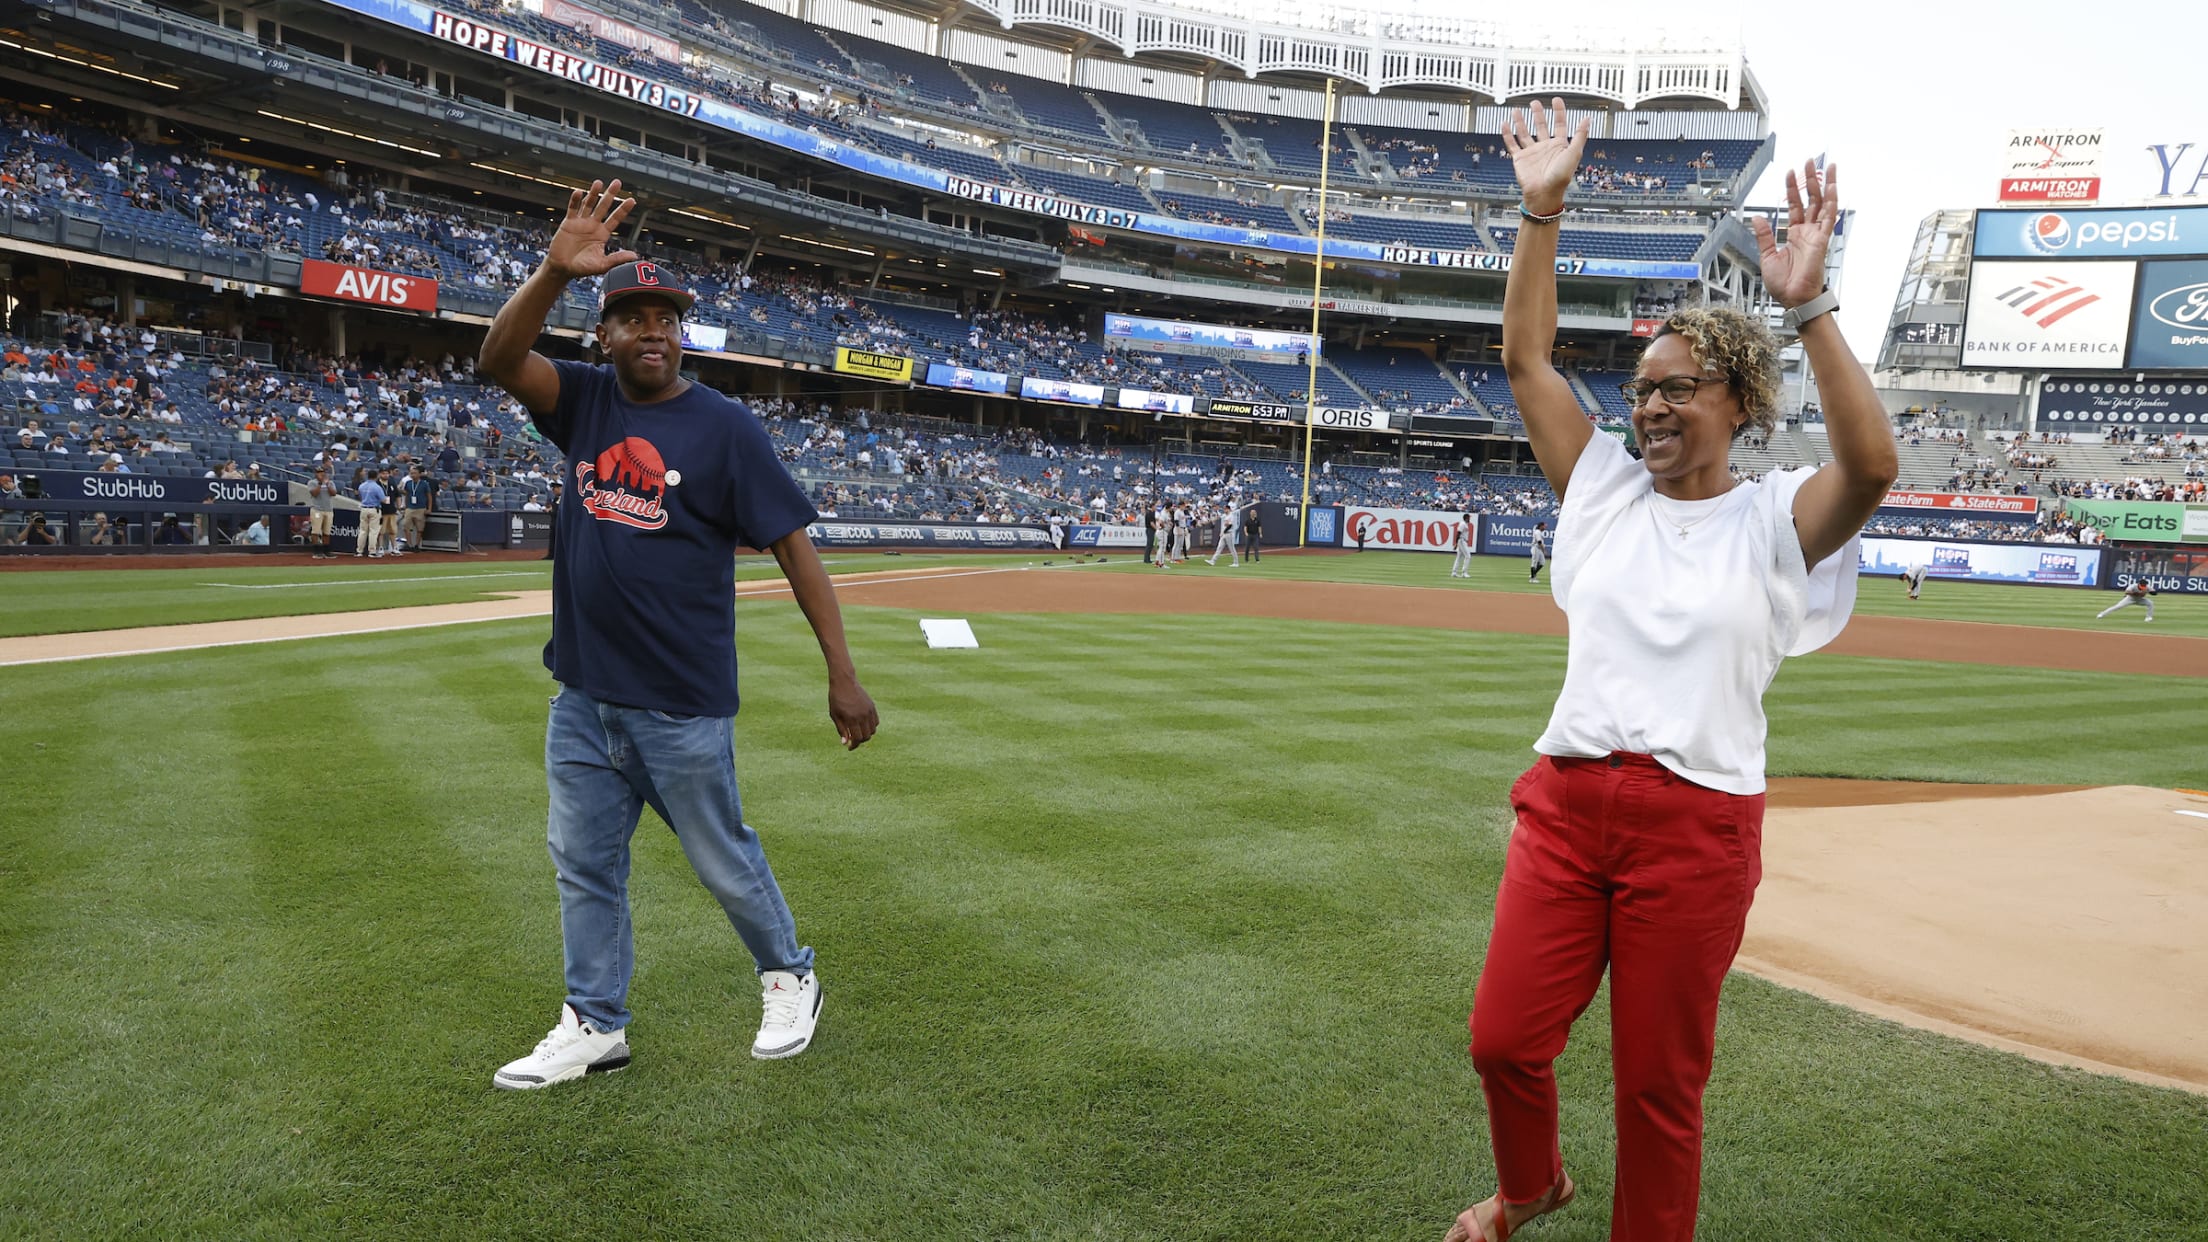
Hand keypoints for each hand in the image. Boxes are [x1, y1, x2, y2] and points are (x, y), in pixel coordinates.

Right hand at [541, 180, 638, 280]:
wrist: (562, 268)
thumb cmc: (582, 268)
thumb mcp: (601, 265)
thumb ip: (617, 259)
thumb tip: (635, 256)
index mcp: (602, 234)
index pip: (615, 219)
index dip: (623, 209)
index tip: (632, 200)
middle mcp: (593, 225)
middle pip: (604, 207)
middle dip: (610, 195)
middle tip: (618, 182)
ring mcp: (581, 222)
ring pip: (588, 204)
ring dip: (593, 193)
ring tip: (599, 183)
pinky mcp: (568, 223)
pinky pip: (572, 209)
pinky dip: (575, 200)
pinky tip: (579, 192)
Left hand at [829, 677, 877, 750]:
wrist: (844, 682)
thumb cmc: (836, 699)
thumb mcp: (835, 715)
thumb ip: (841, 730)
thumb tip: (846, 743)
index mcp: (851, 719)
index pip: (857, 739)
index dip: (854, 745)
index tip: (849, 747)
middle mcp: (862, 716)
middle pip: (866, 736)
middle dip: (860, 741)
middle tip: (853, 740)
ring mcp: (869, 711)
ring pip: (872, 730)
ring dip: (866, 734)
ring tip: (858, 732)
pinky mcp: (872, 707)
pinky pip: (875, 722)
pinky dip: (871, 726)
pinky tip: (863, 725)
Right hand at [1501, 97, 1588, 215]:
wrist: (1544, 194)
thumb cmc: (1561, 177)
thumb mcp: (1574, 153)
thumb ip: (1580, 135)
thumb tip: (1587, 118)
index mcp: (1559, 146)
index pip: (1560, 124)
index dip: (1559, 112)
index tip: (1556, 100)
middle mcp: (1545, 148)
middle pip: (1541, 126)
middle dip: (1538, 114)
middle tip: (1534, 103)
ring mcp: (1532, 153)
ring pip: (1525, 133)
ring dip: (1521, 122)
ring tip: (1516, 110)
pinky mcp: (1520, 159)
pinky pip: (1512, 144)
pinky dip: (1507, 134)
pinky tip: (1505, 124)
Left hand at [1751, 160, 1837, 308]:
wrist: (1793, 300)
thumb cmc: (1783, 284)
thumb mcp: (1767, 256)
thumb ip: (1764, 236)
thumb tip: (1757, 218)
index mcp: (1795, 234)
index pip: (1795, 206)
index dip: (1792, 189)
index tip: (1790, 173)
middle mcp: (1807, 232)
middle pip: (1811, 199)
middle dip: (1811, 180)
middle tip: (1810, 161)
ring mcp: (1816, 235)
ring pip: (1823, 204)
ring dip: (1825, 185)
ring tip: (1828, 167)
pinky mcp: (1822, 241)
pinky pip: (1829, 219)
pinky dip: (1831, 203)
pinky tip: (1833, 188)